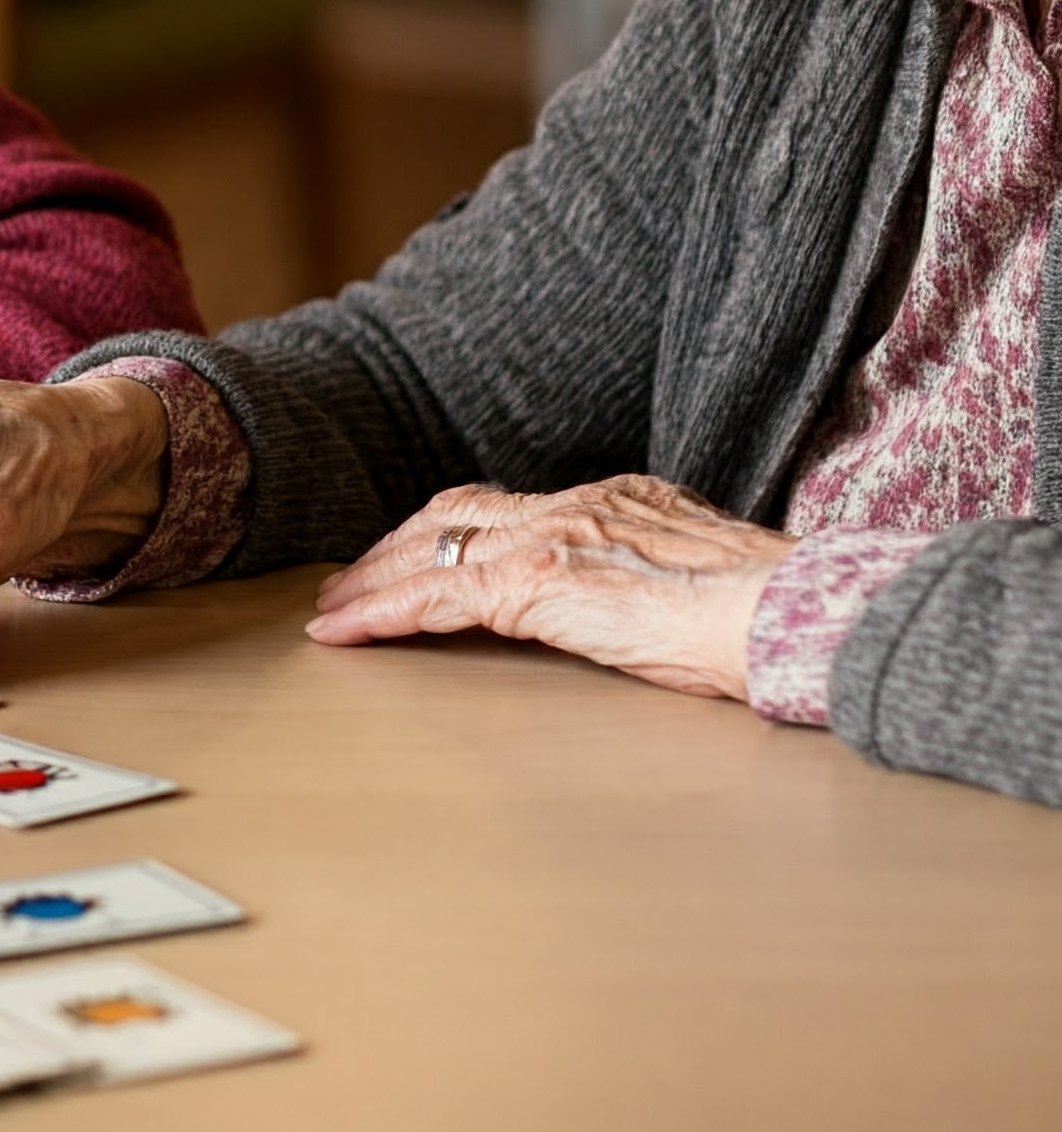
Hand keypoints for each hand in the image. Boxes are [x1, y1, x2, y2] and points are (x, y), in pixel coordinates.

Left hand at [306, 474, 794, 697]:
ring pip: (433, 547)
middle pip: (456, 512)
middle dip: (397, 547)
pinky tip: (349, 632)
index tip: (422, 557)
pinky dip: (384, 612)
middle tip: (352, 582)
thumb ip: (655, 578)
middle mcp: (576, 504)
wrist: (796, 613)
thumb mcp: (703, 580)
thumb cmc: (774, 616)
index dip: (456, 532)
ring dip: (375, 580)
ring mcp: (554, 536)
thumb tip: (641, 607)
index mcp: (617, 499)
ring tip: (334, 612)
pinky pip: (437, 594)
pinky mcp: (538, 581)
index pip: (511, 507)